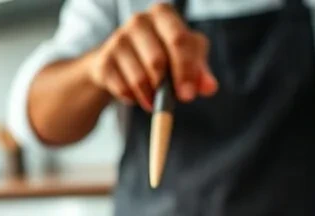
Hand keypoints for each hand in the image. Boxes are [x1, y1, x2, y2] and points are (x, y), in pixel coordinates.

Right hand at [85, 4, 217, 110]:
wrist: (122, 58)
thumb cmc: (162, 51)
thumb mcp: (186, 56)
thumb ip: (200, 70)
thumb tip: (210, 87)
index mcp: (163, 14)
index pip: (178, 40)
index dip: (185, 69)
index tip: (189, 94)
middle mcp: (138, 21)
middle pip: (157, 61)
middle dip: (167, 87)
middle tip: (174, 102)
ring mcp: (117, 40)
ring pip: (139, 79)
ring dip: (151, 97)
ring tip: (156, 99)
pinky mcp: (104, 61)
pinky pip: (123, 89)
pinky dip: (134, 98)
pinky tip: (138, 94)